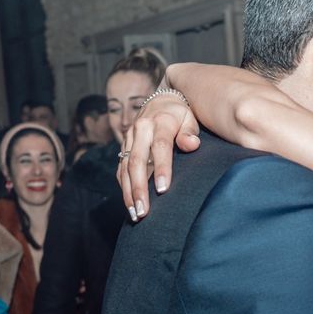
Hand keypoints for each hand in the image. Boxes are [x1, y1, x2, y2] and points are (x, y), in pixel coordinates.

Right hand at [118, 93, 200, 220]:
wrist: (161, 99)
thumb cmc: (180, 114)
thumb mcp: (190, 118)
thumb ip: (190, 132)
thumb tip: (192, 145)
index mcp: (160, 121)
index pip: (160, 147)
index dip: (161, 168)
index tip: (163, 189)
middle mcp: (140, 129)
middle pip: (137, 161)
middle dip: (139, 188)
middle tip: (144, 211)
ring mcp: (129, 138)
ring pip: (125, 168)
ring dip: (129, 192)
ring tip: (135, 214)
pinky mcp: (123, 146)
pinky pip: (120, 169)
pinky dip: (124, 187)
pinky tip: (129, 204)